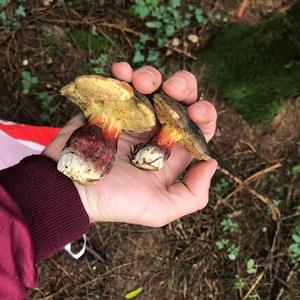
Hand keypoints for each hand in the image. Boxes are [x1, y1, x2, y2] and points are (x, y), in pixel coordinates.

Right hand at [43, 63, 217, 226]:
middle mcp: (153, 131)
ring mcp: (131, 117)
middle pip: (179, 99)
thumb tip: (211, 162)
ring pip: (151, 84)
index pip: (198, 127)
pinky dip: (122, 72)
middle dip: (183, 87)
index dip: (204, 115)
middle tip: (171, 89)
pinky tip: (121, 71)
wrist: (70, 190)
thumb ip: (192, 195)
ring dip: (152, 76)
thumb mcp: (159, 210)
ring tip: (140, 81)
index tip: (195, 112)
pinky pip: (119, 82)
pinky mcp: (108, 106)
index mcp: (169, 151)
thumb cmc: (113, 201)